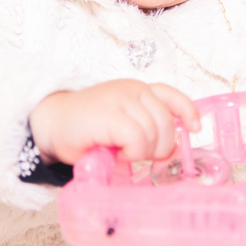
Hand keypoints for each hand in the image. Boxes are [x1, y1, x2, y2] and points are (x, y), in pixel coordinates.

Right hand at [29, 80, 200, 164]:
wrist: (51, 123)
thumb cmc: (86, 129)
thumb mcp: (121, 123)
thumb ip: (144, 128)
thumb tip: (171, 150)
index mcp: (137, 90)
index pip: (171, 95)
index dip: (187, 112)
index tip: (194, 129)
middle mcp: (132, 90)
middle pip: (166, 123)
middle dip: (160, 147)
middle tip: (139, 156)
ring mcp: (120, 99)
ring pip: (154, 133)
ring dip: (143, 152)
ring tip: (123, 154)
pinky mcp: (109, 114)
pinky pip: (137, 138)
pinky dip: (133, 152)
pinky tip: (119, 154)